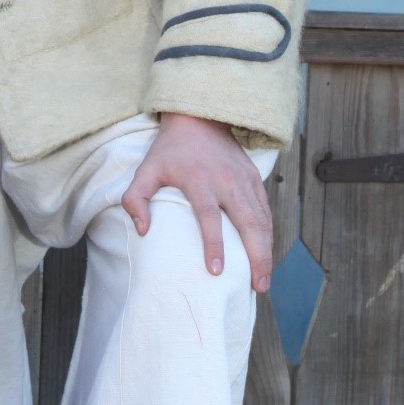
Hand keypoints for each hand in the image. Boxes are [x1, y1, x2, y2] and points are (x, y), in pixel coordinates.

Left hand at [121, 113, 272, 292]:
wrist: (198, 118)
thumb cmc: (169, 150)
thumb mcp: (145, 170)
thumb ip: (135, 199)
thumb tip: (142, 230)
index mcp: (199, 180)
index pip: (209, 217)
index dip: (213, 244)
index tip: (216, 271)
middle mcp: (226, 181)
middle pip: (248, 223)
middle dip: (256, 256)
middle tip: (258, 286)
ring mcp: (244, 180)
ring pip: (261, 220)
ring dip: (266, 250)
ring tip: (264, 279)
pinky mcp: (254, 178)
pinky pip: (265, 210)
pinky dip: (268, 233)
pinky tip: (267, 254)